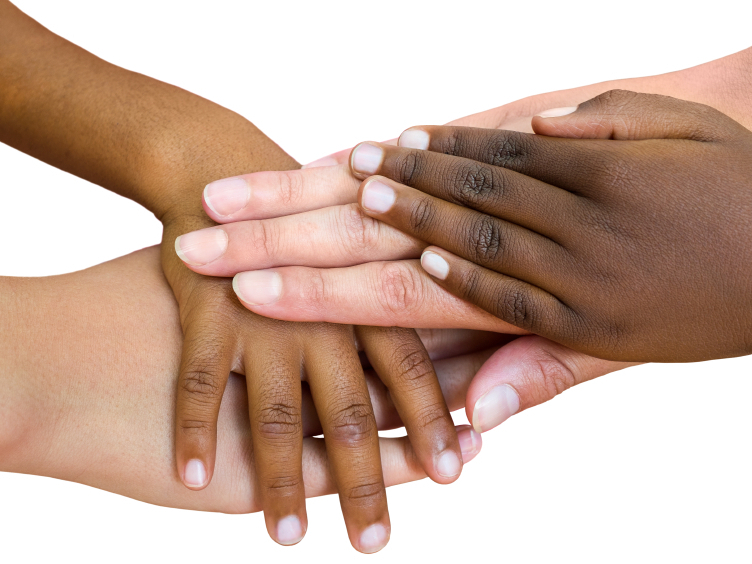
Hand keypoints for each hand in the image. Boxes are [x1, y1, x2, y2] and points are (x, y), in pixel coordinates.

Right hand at [0, 247, 485, 512]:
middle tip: (375, 543)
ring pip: (275, 412)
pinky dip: (194, 432)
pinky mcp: (202, 302)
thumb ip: (406, 296)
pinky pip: (197, 381)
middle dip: (364, 479)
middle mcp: (322, 304)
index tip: (453, 476)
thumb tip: (455, 351)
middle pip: (351, 406)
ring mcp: (260, 306)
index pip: (413, 364)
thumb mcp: (363, 237)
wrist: (215, 167)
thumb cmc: (298, 212)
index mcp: (367, 285)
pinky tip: (190, 480)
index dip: (433, 422)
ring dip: (278, 482)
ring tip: (290, 538)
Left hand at [349, 90, 751, 361]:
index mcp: (609, 172)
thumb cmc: (740, 184)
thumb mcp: (687, 130)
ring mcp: (589, 282)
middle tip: (358, 169)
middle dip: (413, 179)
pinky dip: (467, 285)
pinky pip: (515, 306)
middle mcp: (590, 226)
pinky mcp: (595, 331)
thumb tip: (538, 125)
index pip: (502, 155)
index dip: (443, 147)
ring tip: (369, 206)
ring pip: (486, 246)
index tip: (395, 139)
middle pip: (480, 196)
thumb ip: (611, 120)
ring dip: (421, 223)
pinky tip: (422, 263)